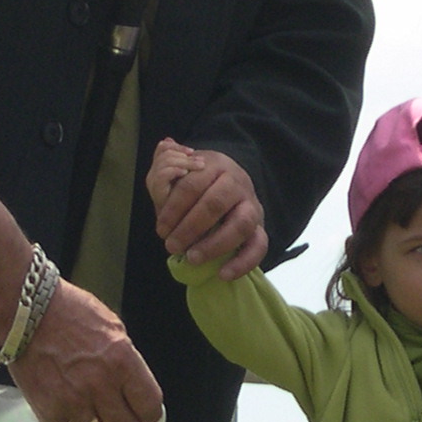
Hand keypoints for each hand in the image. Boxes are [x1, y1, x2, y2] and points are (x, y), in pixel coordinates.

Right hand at [9, 281, 163, 421]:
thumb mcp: (113, 327)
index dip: (148, 415)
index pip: (150, 408)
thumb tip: (133, 388)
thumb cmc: (69, 311)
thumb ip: (126, 361)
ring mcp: (73, 401)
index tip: (142, 414)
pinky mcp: (47, 410)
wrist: (25, 310)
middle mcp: (101, 386)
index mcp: (123, 362)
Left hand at [146, 138, 268, 279]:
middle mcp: (237, 183)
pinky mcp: (260, 229)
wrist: (228, 186)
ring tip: (192, 258)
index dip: (174, 208)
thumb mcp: (178, 171)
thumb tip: (166, 147)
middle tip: (171, 245)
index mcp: (215, 165)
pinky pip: (259, 246)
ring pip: (241, 224)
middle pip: (215, 203)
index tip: (161, 229)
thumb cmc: (196, 183)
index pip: (193, 184)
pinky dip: (243, 263)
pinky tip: (222, 275)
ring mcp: (252, 206)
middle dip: (190, 227)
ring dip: (215, 244)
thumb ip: (167, 165)